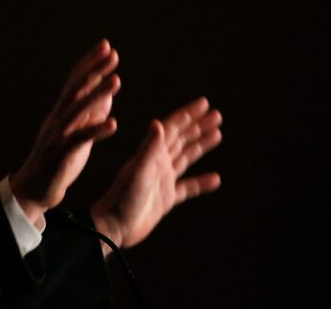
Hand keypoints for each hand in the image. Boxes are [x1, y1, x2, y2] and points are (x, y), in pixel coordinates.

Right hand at [10, 39, 120, 222]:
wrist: (33, 190)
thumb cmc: (57, 162)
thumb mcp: (76, 134)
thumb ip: (90, 113)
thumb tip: (107, 92)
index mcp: (61, 113)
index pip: (76, 81)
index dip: (91, 64)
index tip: (107, 47)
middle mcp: (58, 119)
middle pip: (75, 88)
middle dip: (93, 69)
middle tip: (111, 52)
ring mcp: (58, 135)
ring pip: (78, 110)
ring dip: (97, 94)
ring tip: (117, 81)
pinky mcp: (61, 154)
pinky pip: (80, 140)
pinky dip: (96, 131)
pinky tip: (114, 124)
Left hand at [91, 97, 221, 248]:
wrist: (113, 227)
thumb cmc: (122, 198)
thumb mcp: (138, 171)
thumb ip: (149, 148)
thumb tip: (159, 123)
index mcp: (150, 153)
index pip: (172, 128)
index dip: (188, 115)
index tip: (204, 103)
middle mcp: (157, 163)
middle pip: (181, 139)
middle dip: (198, 126)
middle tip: (217, 115)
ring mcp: (162, 180)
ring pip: (186, 158)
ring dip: (201, 146)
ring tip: (217, 134)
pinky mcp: (166, 198)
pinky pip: (188, 188)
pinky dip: (201, 183)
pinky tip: (216, 178)